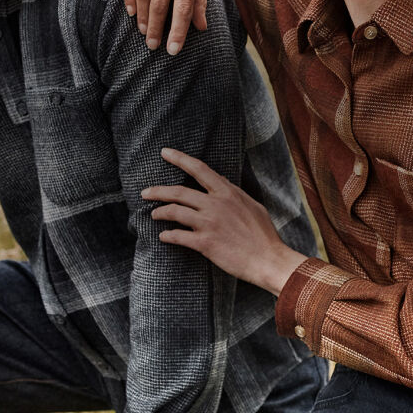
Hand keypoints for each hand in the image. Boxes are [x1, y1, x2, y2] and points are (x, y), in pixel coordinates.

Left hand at [143, 148, 307, 294]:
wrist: (268, 260)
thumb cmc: (263, 234)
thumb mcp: (252, 205)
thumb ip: (234, 193)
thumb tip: (222, 181)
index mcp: (227, 192)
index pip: (199, 169)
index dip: (180, 159)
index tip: (165, 152)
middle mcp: (216, 204)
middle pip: (179, 192)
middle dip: (158, 191)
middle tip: (145, 192)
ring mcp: (209, 223)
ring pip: (174, 212)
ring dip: (160, 212)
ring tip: (154, 214)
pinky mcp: (205, 243)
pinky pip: (178, 236)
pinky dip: (167, 235)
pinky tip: (163, 237)